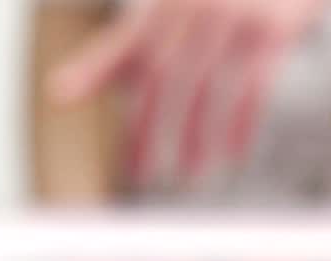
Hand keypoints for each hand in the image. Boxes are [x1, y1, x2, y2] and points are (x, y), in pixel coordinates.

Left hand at [50, 0, 323, 186]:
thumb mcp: (153, 22)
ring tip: (191, 174)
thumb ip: (109, 57)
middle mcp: (195, 9)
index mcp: (161, 8)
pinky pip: (256, 84)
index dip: (128, 113)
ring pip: (211, 85)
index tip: (122, 161)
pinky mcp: (274, 30)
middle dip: (153, 130)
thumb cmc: (200, 4)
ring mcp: (236, 18)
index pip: (135, 65)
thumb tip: (56, 94)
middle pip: (169, 78)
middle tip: (144, 174)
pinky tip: (233, 154)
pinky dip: (243, 123)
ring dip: (200, 136)